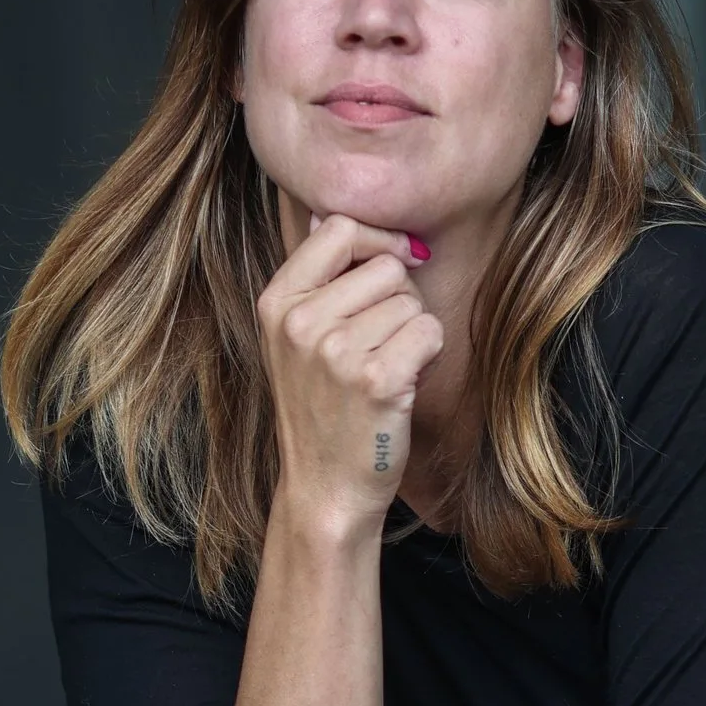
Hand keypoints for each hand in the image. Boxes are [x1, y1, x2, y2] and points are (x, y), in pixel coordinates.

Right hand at [256, 211, 443, 536]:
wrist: (324, 489)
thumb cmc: (321, 410)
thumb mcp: (295, 340)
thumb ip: (315, 281)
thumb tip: (329, 217)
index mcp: (277, 302)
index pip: (339, 230)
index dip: (378, 241)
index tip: (395, 262)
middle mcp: (300, 322)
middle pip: (386, 266)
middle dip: (399, 299)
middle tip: (380, 344)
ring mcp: (335, 351)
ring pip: (411, 301)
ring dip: (413, 333)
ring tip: (386, 369)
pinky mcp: (376, 379)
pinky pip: (429, 331)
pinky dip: (429, 356)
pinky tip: (404, 384)